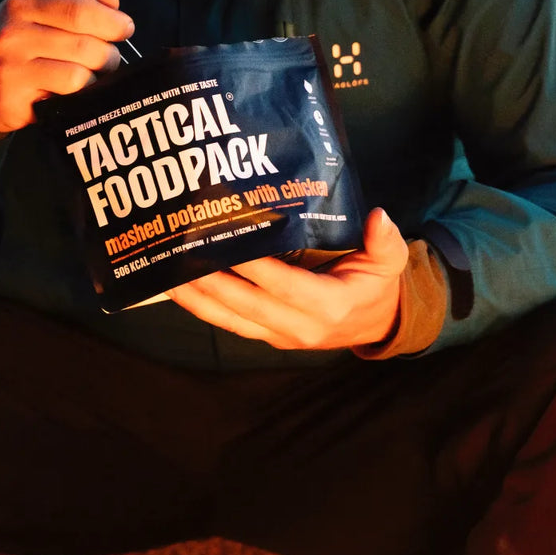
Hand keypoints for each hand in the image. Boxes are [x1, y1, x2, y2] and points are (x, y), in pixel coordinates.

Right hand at [0, 0, 133, 137]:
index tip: (125, 29)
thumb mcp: (35, 13)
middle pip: (86, 45)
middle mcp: (14, 32)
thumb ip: (75, 6)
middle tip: (109, 60)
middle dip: (109, 56)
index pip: (79, 9)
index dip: (111, 22)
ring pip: (78, 76)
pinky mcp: (12, 99)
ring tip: (91, 77)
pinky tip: (69, 93)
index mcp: (24, 2)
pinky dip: (75, 97)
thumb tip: (112, 1)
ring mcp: (11, 67)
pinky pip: (62, 100)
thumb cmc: (12, 42)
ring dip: (95, 80)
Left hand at [166, 209, 409, 349]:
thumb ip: (385, 240)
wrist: (377, 325)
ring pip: (231, 320)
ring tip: (166, 275)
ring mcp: (282, 336)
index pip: (283, 286)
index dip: (253, 268)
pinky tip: (179, 290)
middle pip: (246, 305)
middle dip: (210, 283)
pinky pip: (231, 324)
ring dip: (197, 299)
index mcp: (329, 306)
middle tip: (179, 257)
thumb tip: (379, 217)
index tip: (225, 244)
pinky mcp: (268, 337)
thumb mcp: (389, 261)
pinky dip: (204, 308)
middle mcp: (301, 328)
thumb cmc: (377, 286)